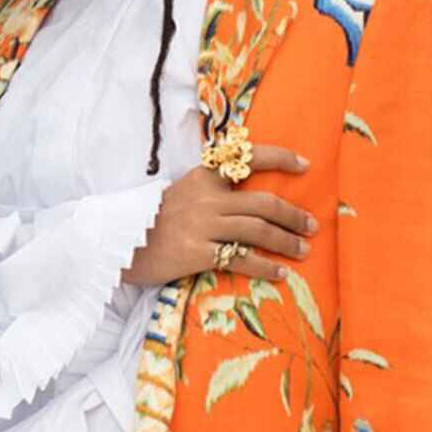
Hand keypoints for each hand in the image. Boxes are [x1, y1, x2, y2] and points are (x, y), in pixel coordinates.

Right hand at [125, 146, 314, 287]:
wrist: (120, 243)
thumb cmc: (153, 220)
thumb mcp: (182, 193)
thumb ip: (212, 191)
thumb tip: (251, 199)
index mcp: (202, 176)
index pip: (247, 157)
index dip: (280, 158)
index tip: (305, 164)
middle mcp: (206, 198)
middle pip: (263, 203)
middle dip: (293, 215)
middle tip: (312, 225)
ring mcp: (201, 225)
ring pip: (258, 230)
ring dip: (287, 241)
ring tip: (302, 250)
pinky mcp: (197, 252)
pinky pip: (241, 258)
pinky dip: (266, 266)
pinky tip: (280, 273)